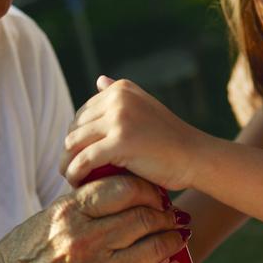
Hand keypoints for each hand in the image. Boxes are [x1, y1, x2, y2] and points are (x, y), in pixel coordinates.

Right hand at [0, 174, 214, 262]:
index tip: (150, 188)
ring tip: (179, 233)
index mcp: (69, 215)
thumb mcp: (44, 219)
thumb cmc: (20, 257)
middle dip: (162, 211)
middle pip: (143, 216)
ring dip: (174, 237)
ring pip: (155, 246)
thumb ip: (81, 204)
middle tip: (169, 210)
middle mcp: (87, 242)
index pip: (120, 189)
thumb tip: (117, 188)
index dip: (143, 186)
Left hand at [61, 77, 210, 189]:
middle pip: (75, 126)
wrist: (195, 157)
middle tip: (68, 169)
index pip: (83, 113)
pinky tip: (75, 182)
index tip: (76, 154)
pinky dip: (75, 173)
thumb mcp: (145, 108)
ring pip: (73, 142)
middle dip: (70, 149)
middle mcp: (119, 98)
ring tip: (70, 177)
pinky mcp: (120, 142)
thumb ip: (120, 95)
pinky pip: (83, 159)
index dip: (77, 136)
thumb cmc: (170, 140)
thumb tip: (99, 80)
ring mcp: (119, 118)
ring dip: (67, 162)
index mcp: (121, 89)